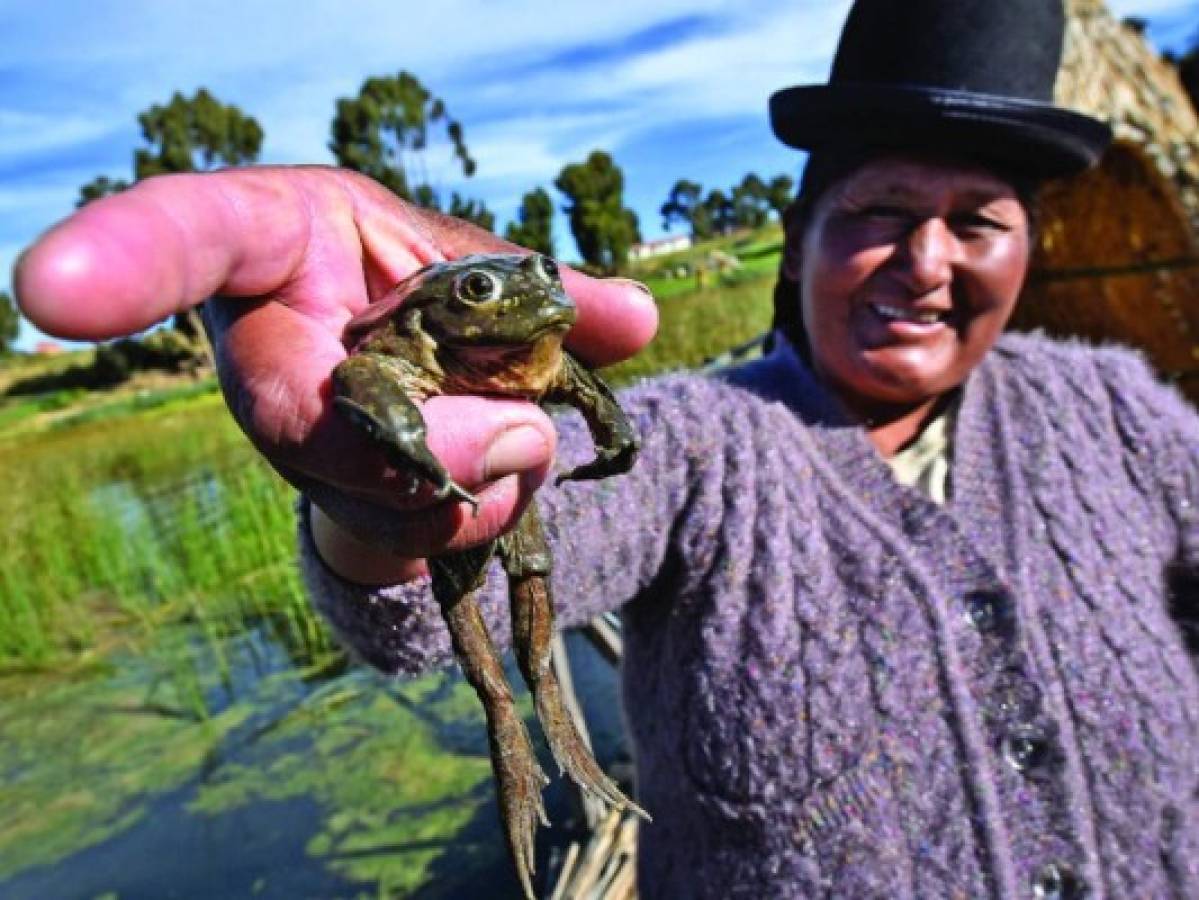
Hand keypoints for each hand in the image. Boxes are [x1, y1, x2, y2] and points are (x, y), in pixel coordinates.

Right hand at [14, 166, 657, 579]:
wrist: (427, 383)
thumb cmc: (434, 297)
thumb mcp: (482, 274)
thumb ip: (546, 296)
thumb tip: (634, 317)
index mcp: (286, 242)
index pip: (192, 234)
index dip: (125, 258)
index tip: (48, 292)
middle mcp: (266, 346)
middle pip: (293, 417)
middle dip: (420, 445)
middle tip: (529, 434)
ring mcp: (289, 438)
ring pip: (356, 499)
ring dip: (473, 489)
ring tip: (530, 438)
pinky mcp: (327, 505)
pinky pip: (389, 545)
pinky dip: (470, 526)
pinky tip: (499, 488)